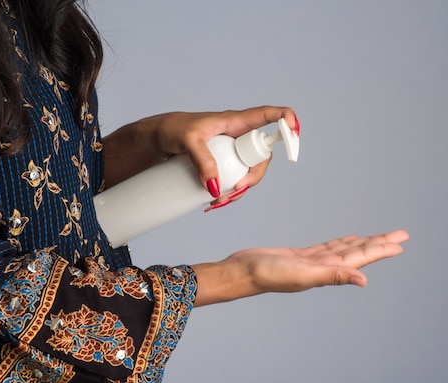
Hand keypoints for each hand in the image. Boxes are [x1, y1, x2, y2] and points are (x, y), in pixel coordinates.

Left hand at [147, 106, 298, 206]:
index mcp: (236, 122)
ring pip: (248, 173)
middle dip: (253, 177)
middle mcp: (238, 136)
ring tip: (216, 202)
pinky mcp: (221, 165)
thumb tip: (215, 186)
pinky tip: (213, 202)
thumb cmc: (171, 130)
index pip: (269, 116)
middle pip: (261, 157)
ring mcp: (231, 152)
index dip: (287, 121)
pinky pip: (233, 180)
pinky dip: (227, 194)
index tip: (295, 132)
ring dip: (238, 191)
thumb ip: (203, 160)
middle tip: (234, 191)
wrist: (153, 141)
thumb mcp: (187, 141)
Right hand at [192, 229, 408, 306]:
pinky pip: (328, 248)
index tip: (400, 243)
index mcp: (327, 272)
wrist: (242, 272)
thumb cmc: (267, 275)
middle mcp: (324, 268)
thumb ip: (333, 276)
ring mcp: (313, 262)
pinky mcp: (301, 256)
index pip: (360, 259)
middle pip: (357, 253)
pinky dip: (341, 243)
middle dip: (379, 243)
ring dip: (363, 243)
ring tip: (381, 237)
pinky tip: (348, 239)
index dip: (380, 250)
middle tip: (400, 235)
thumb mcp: (303, 274)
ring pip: (344, 249)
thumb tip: (364, 281)